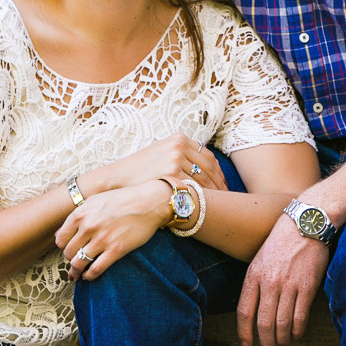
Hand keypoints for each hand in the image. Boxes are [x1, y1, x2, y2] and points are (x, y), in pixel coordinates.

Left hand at [55, 181, 171, 280]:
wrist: (149, 202)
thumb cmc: (122, 199)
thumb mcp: (95, 201)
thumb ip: (77, 216)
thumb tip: (59, 234)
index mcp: (80, 214)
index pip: (60, 239)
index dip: (64, 247)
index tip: (69, 249)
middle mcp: (88, 227)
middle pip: (68, 253)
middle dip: (70, 259)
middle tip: (75, 261)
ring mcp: (102, 239)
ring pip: (79, 263)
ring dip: (76, 271)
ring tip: (78, 274)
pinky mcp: (116, 250)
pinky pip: (96, 269)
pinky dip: (89, 276)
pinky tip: (89, 276)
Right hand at [82, 134, 226, 195]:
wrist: (117, 178)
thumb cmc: (139, 171)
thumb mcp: (160, 154)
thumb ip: (180, 156)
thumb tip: (201, 168)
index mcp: (179, 138)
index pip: (208, 157)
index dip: (219, 173)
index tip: (224, 186)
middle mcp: (179, 145)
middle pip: (210, 167)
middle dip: (221, 184)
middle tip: (228, 199)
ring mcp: (175, 158)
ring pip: (204, 179)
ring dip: (215, 193)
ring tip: (220, 206)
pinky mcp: (171, 173)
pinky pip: (194, 187)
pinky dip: (203, 197)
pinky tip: (207, 207)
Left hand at [237, 214, 328, 345]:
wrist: (306, 224)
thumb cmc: (282, 242)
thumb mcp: (260, 260)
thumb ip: (256, 284)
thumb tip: (254, 311)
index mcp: (253, 276)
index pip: (244, 312)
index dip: (244, 333)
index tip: (247, 345)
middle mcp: (269, 282)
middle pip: (264, 323)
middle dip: (266, 342)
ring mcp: (289, 285)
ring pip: (282, 324)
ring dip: (282, 340)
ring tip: (283, 344)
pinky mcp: (307, 286)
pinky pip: (300, 317)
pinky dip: (297, 331)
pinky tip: (296, 334)